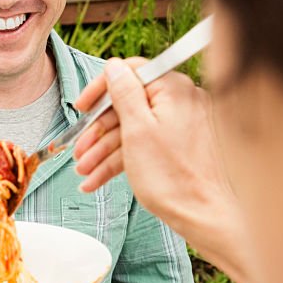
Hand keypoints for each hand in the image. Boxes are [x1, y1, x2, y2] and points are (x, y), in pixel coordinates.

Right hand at [74, 58, 229, 216]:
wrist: (203, 215)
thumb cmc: (173, 176)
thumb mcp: (137, 130)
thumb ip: (124, 93)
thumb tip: (114, 67)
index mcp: (173, 89)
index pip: (129, 73)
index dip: (100, 90)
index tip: (82, 106)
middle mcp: (181, 101)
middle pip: (128, 106)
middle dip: (98, 133)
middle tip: (79, 152)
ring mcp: (183, 125)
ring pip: (133, 130)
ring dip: (104, 152)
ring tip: (84, 173)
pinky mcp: (181, 146)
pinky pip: (146, 145)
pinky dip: (123, 160)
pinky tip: (98, 179)